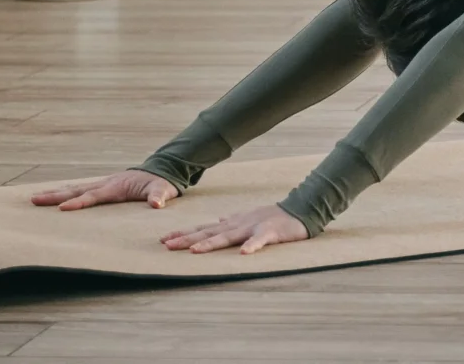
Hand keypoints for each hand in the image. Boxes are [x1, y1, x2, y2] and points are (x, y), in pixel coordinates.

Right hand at [27, 169, 179, 211]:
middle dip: (55, 196)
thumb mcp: (163, 189)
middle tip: (34, 199)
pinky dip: (64, 193)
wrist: (159, 171)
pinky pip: (79, 190)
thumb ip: (159, 195)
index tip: (61, 209)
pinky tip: (53, 197)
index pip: (93, 196)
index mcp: (116, 187)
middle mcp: (105, 184)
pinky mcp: (101, 187)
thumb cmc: (161, 183)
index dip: (78, 202)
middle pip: (75, 190)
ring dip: (55, 193)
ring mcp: (101, 184)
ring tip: (34, 198)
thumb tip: (156, 203)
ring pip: (74, 188)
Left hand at [160, 200, 311, 254]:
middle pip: (209, 232)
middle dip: (187, 239)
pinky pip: (259, 241)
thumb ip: (232, 220)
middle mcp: (237, 224)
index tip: (164, 238)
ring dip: (211, 243)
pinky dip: (251, 246)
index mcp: (232, 223)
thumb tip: (218, 219)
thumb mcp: (248, 217)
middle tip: (167, 245)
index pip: (203, 228)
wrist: (299, 209)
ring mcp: (252, 228)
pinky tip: (243, 254)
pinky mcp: (269, 233)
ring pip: (228, 237)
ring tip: (194, 251)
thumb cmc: (273, 216)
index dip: (184, 233)